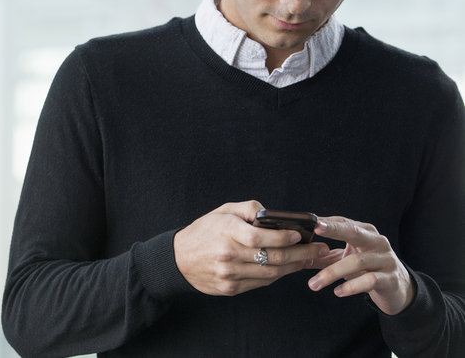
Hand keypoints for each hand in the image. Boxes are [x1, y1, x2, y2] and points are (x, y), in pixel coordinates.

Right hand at [173, 201, 329, 295]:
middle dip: (301, 254)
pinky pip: (261, 283)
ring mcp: (230, 274)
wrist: (178, 259)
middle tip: (319, 250)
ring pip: (271, 273)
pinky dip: (277, 275)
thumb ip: (248, 209)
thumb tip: (272, 214)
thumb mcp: (222, 211)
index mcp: (226, 232)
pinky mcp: (231, 288)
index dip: (284, 238)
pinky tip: (287, 268)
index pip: (261, 237)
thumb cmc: (203, 231)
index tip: (300, 235)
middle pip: (272, 257)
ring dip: (294, 266)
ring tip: (309, 259)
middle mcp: (228, 255)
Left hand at [306, 216, 414, 314]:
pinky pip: (369, 281)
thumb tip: (298, 256)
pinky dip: (351, 286)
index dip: (328, 221)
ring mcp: (385, 260)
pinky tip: (338, 292)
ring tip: (314, 284)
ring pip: (357, 261)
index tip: (311, 221)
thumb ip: (323, 257)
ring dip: (332, 273)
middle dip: (334, 229)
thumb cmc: (368, 269)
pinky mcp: (390, 279)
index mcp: (365, 233)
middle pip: (354, 232)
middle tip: (316, 228)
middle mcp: (377, 242)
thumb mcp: (345, 260)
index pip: (344, 222)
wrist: (398, 289)